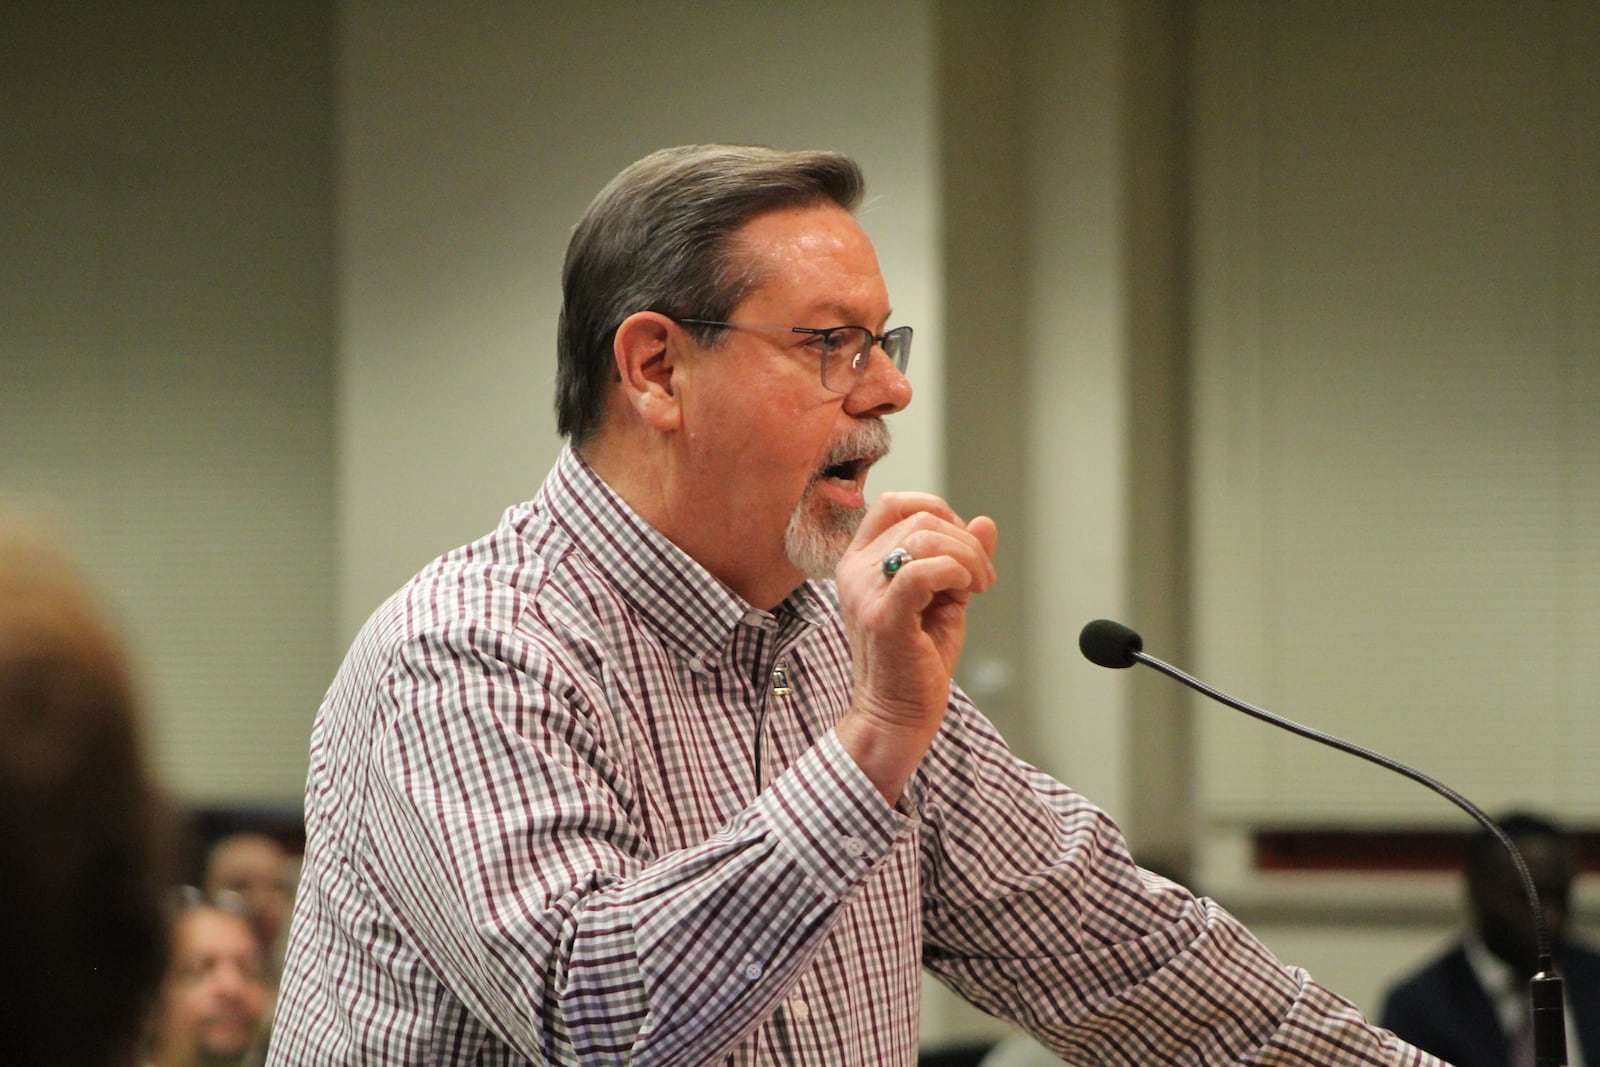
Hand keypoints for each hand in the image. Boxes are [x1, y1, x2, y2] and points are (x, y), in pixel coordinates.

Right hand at [834, 492, 997, 802]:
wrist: (897, 717)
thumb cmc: (916, 663)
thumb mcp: (943, 599)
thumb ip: (959, 560)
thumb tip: (985, 522)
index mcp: (861, 561)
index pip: (896, 504)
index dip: (940, 512)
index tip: (965, 548)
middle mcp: (855, 571)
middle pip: (919, 518)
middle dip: (965, 541)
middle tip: (982, 579)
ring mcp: (864, 592)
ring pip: (924, 538)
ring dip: (966, 557)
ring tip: (977, 587)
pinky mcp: (882, 617)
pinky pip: (921, 570)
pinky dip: (955, 572)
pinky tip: (966, 593)